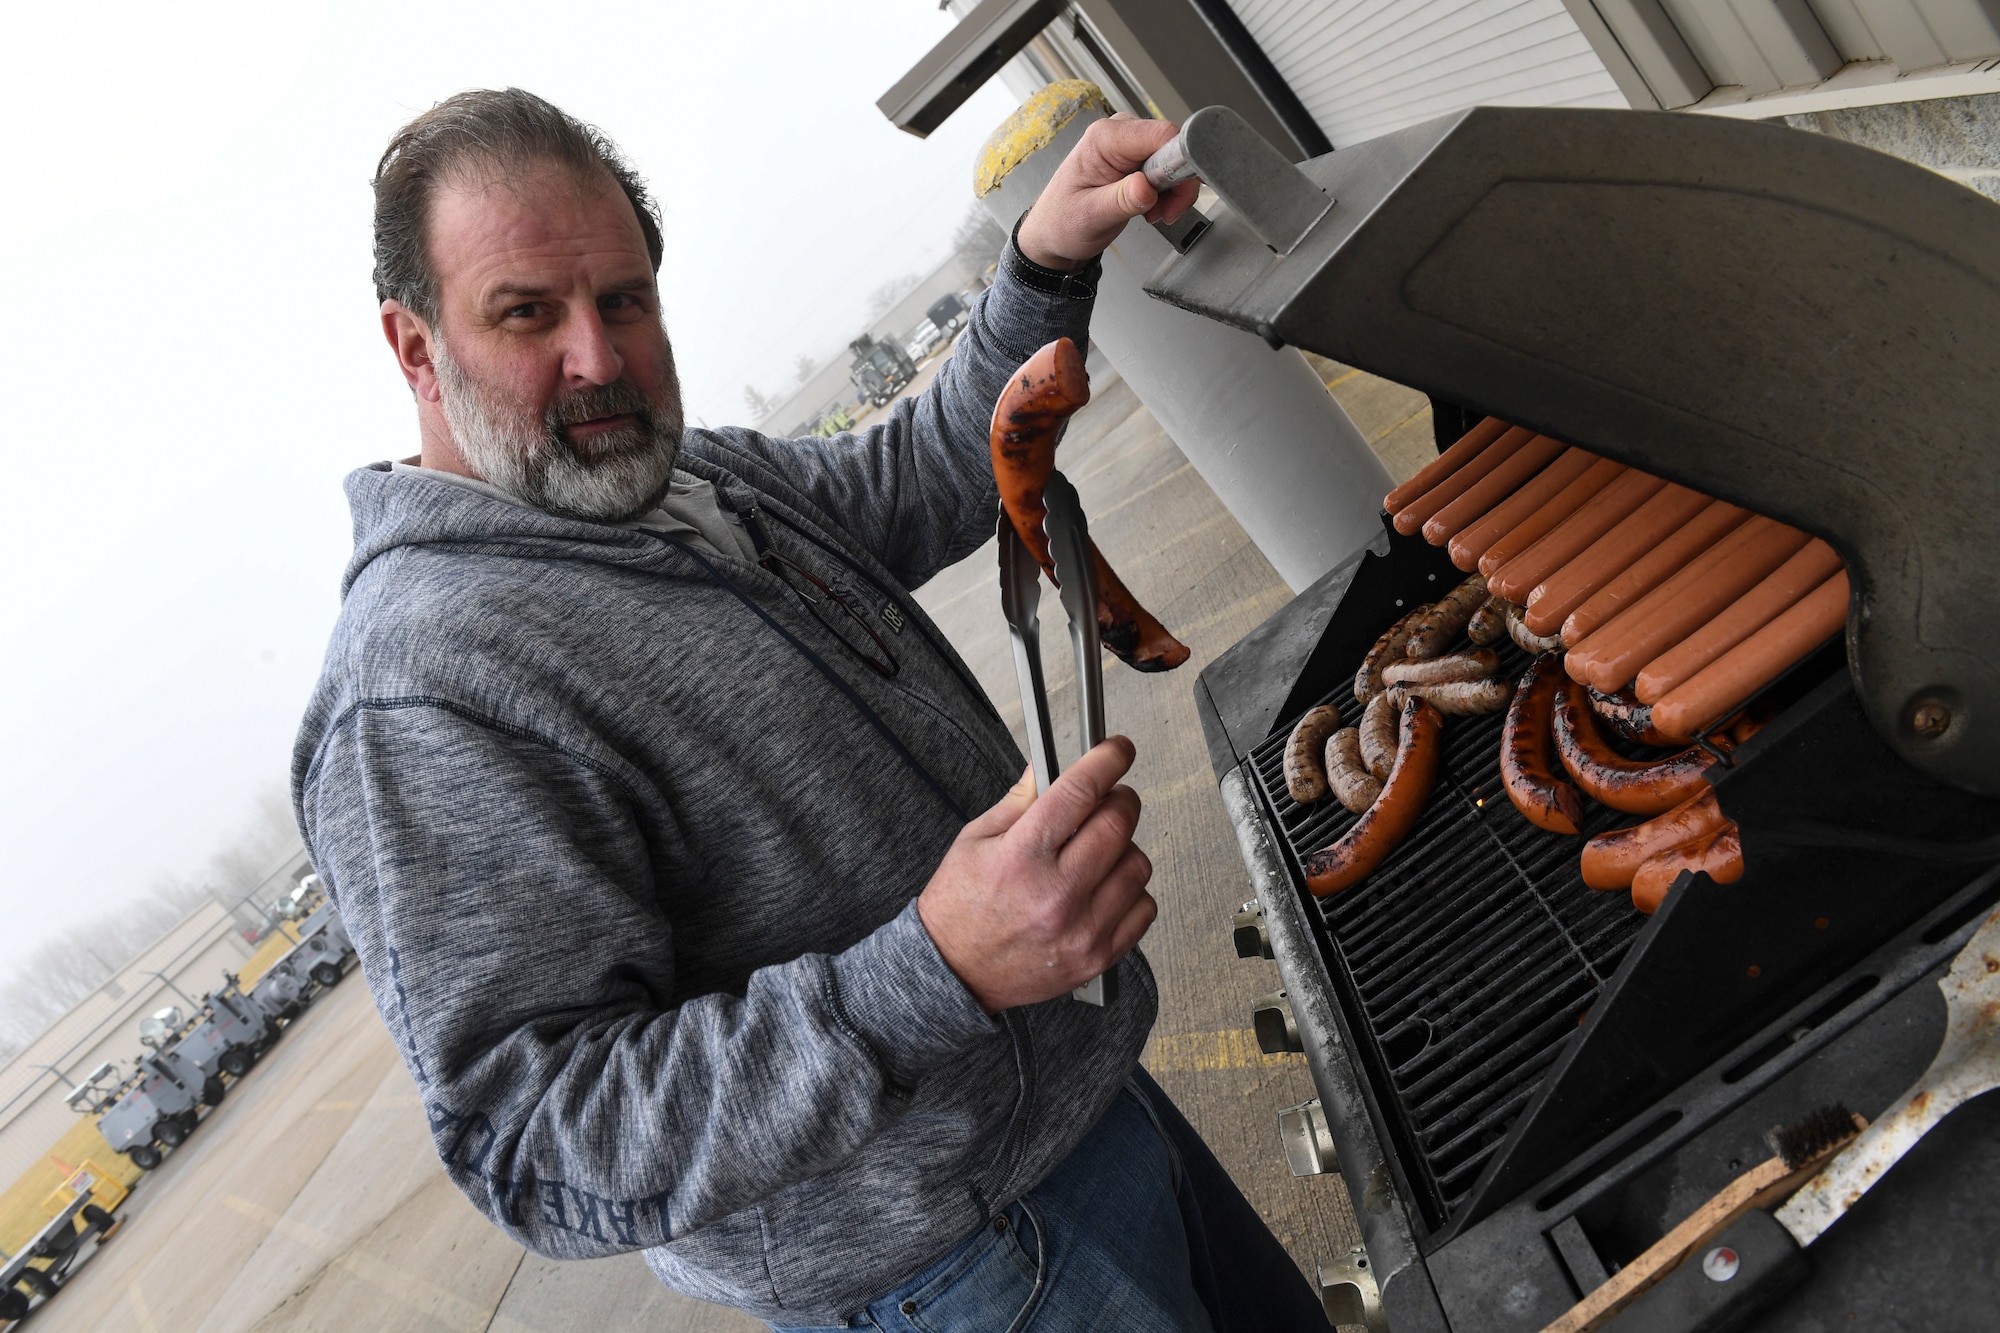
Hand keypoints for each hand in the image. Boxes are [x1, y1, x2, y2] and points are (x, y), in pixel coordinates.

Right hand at [917, 738, 1155, 1011]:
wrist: (954, 973)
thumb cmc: (959, 907)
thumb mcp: (975, 840)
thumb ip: (1019, 801)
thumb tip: (1048, 766)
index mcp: (1022, 857)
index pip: (1080, 792)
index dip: (1107, 760)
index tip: (1118, 750)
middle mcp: (1056, 893)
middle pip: (1118, 824)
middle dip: (1120, 799)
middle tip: (1108, 799)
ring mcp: (1082, 929)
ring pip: (1137, 864)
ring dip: (1124, 847)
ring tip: (1097, 852)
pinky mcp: (1098, 957)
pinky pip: (1144, 908)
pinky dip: (1131, 890)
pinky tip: (1104, 888)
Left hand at [1015, 114, 1200, 271]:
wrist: (1053, 233)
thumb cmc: (1062, 222)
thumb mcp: (1090, 216)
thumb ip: (1121, 200)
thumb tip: (1146, 186)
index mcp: (1104, 138)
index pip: (1161, 135)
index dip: (1178, 162)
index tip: (1177, 192)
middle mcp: (1119, 134)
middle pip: (1173, 146)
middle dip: (1177, 183)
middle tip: (1163, 213)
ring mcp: (1130, 146)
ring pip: (1175, 160)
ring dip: (1174, 192)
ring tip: (1153, 214)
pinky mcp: (1138, 160)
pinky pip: (1169, 170)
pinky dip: (1169, 193)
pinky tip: (1151, 209)